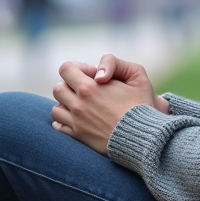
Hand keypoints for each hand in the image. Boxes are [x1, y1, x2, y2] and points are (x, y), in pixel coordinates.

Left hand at [51, 54, 168, 153]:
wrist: (143, 138)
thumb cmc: (142, 105)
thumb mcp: (137, 74)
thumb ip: (114, 63)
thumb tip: (97, 74)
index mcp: (90, 87)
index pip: (66, 69)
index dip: (77, 68)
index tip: (91, 76)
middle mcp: (79, 104)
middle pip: (58, 88)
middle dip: (69, 85)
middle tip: (86, 90)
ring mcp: (77, 122)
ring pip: (55, 108)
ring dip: (65, 104)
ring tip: (82, 106)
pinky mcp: (78, 136)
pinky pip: (58, 126)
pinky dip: (64, 121)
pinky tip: (78, 119)